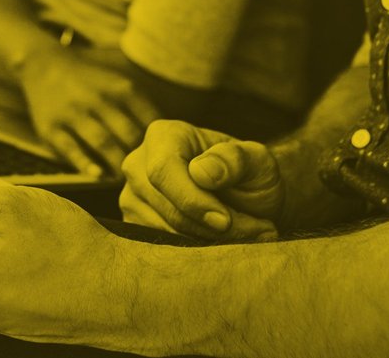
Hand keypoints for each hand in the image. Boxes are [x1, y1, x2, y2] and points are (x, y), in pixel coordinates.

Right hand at [15, 46, 160, 176]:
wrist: (43, 65)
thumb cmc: (91, 83)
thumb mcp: (118, 84)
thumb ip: (142, 109)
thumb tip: (170, 141)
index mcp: (120, 87)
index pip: (149, 121)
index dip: (160, 144)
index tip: (165, 161)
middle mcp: (99, 98)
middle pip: (129, 134)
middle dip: (141, 158)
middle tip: (149, 177)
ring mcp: (74, 112)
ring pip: (103, 143)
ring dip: (118, 165)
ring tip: (127, 180)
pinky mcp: (51, 128)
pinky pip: (71, 150)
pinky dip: (86, 165)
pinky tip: (99, 176)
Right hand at [121, 118, 283, 241]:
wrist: (247, 198)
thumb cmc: (249, 173)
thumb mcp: (256, 160)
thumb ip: (234, 160)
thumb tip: (200, 172)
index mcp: (164, 136)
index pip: (163, 170)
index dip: (192, 200)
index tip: (225, 221)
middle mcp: (138, 165)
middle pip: (164, 207)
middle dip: (209, 227)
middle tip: (255, 231)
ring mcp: (132, 198)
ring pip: (163, 232)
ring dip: (208, 242)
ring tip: (248, 234)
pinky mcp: (135, 227)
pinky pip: (161, 250)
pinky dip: (196, 253)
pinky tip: (223, 243)